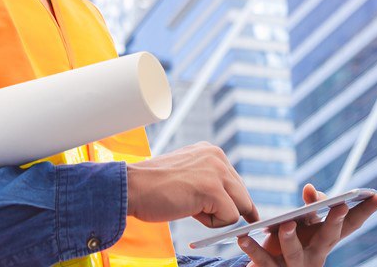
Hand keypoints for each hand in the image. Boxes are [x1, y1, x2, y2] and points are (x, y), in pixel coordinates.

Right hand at [126, 142, 258, 227]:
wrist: (131, 188)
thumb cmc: (153, 186)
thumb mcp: (187, 174)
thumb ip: (208, 180)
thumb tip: (229, 202)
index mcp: (211, 151)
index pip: (235, 180)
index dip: (234, 200)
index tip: (245, 214)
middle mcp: (217, 157)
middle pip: (243, 194)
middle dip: (233, 211)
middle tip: (219, 220)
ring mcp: (217, 172)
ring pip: (240, 206)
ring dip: (219, 217)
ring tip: (192, 210)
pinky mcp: (213, 190)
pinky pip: (230, 218)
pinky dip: (212, 224)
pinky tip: (191, 212)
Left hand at [236, 183, 376, 266]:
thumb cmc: (290, 240)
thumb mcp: (303, 222)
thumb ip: (310, 205)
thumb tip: (311, 189)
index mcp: (327, 238)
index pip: (351, 223)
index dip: (367, 210)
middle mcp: (317, 253)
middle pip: (329, 238)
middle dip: (334, 221)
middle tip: (339, 205)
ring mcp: (296, 265)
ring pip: (295, 253)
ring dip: (291, 238)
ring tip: (287, 223)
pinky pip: (263, 261)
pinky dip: (253, 250)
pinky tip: (243, 238)